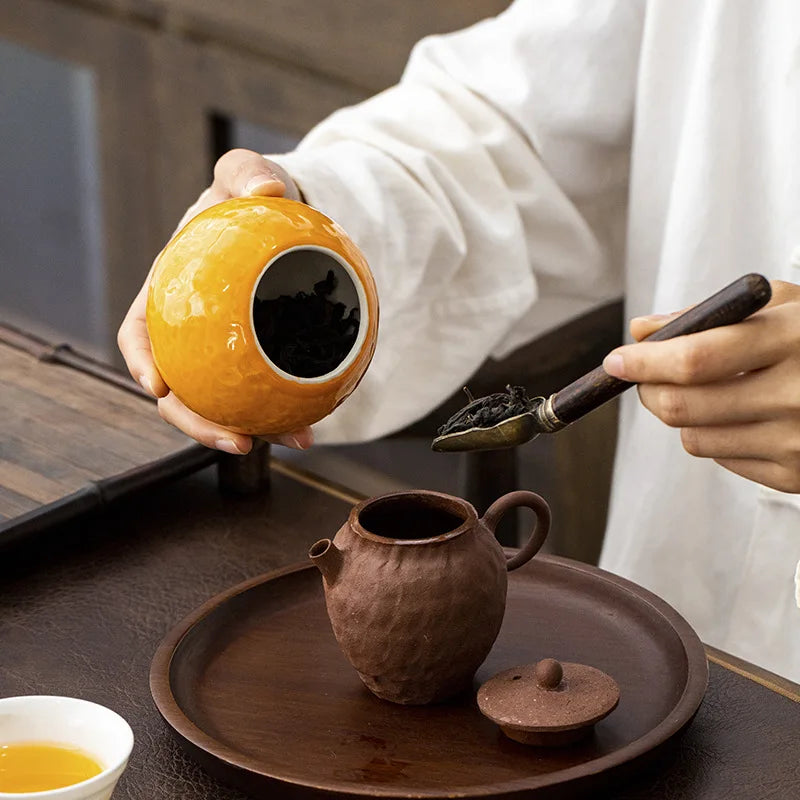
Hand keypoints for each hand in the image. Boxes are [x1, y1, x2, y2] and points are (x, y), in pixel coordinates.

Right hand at [117, 149, 312, 453]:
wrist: (282, 223)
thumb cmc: (250, 200)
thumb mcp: (244, 177)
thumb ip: (248, 173)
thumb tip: (267, 190)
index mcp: (170, 293)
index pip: (140, 332)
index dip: (141, 363)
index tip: (157, 389)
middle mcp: (191, 332)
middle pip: (180, 388)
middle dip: (199, 423)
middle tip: (237, 442)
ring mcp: (222, 352)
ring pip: (224, 402)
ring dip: (252, 431)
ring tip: (294, 441)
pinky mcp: (255, 362)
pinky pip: (263, 394)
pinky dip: (285, 414)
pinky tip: (313, 426)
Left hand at [602, 281, 799, 491]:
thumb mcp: (780, 307)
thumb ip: (706, 315)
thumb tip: (641, 330)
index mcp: (793, 339)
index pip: (695, 359)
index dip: (645, 362)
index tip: (616, 360)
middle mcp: (798, 393)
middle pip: (682, 406)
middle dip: (648, 391)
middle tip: (644, 377)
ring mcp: (799, 441)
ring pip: (692, 437)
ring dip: (681, 414)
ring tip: (708, 391)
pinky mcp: (797, 475)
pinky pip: (719, 458)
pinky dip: (714, 435)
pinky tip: (743, 414)